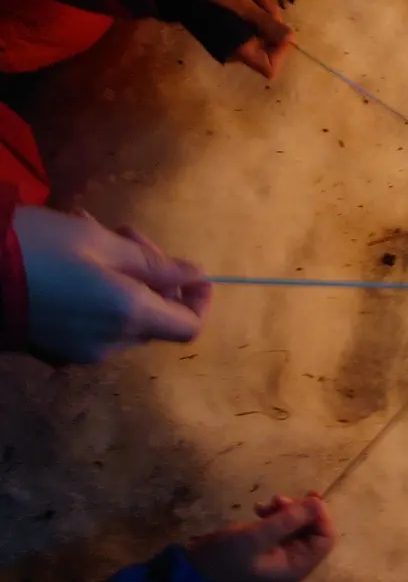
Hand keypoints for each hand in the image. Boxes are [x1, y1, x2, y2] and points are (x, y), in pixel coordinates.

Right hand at [12, 207, 209, 364]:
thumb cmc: (35, 248)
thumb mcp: (100, 242)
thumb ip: (154, 264)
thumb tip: (194, 276)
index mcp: (129, 318)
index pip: (190, 328)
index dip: (199, 300)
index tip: (192, 272)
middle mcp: (110, 344)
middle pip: (155, 317)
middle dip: (152, 273)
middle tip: (127, 232)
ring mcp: (78, 351)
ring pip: (122, 315)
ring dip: (121, 275)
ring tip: (92, 230)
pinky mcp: (51, 348)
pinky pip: (91, 322)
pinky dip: (95, 292)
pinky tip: (70, 256)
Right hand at [187, 493, 335, 581]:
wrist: (192, 576)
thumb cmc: (226, 559)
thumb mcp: (257, 537)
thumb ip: (288, 520)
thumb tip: (317, 502)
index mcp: (296, 567)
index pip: (325, 538)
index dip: (320, 516)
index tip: (306, 498)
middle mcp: (292, 563)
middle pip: (312, 530)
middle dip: (300, 511)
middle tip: (279, 499)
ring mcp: (277, 555)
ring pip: (296, 526)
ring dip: (286, 511)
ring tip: (266, 504)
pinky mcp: (263, 548)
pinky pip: (280, 528)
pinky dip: (274, 516)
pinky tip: (258, 509)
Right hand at [196, 0, 292, 78]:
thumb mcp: (243, 6)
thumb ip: (267, 24)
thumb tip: (291, 39)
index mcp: (241, 51)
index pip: (270, 68)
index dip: (280, 51)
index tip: (277, 26)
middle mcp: (238, 52)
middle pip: (268, 46)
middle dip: (272, 21)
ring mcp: (234, 42)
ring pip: (261, 33)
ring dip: (264, 12)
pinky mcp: (230, 31)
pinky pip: (250, 27)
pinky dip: (254, 12)